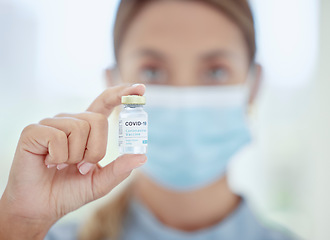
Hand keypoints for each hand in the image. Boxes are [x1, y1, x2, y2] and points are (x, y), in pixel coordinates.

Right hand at [0, 84, 146, 239]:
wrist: (42, 207)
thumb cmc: (70, 191)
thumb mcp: (101, 182)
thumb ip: (120, 169)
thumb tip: (142, 156)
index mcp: (87, 129)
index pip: (105, 102)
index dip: (121, 93)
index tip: (140, 87)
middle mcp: (70, 121)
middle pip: (98, 120)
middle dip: (95, 150)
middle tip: (81, 166)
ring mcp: (51, 124)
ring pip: (79, 129)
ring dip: (74, 157)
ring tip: (62, 165)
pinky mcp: (33, 131)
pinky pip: (57, 137)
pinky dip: (57, 157)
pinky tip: (48, 162)